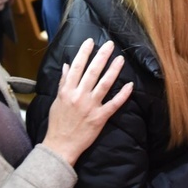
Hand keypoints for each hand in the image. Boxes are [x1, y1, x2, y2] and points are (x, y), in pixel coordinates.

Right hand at [42, 39, 132, 165]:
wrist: (60, 146)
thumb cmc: (57, 123)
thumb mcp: (56, 101)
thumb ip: (63, 83)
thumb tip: (67, 66)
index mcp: (67, 91)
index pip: (77, 67)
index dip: (84, 53)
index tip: (90, 42)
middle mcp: (79, 96)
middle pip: (92, 72)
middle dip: (101, 56)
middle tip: (109, 44)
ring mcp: (90, 106)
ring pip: (104, 84)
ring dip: (113, 70)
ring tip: (120, 59)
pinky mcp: (100, 117)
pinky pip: (114, 104)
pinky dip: (123, 95)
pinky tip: (130, 85)